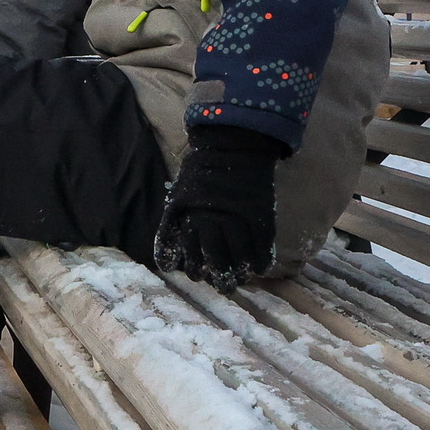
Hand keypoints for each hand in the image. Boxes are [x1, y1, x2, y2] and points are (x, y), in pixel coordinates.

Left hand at [153, 126, 285, 287]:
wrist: (232, 143)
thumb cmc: (202, 170)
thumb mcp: (179, 195)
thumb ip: (174, 226)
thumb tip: (167, 262)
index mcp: (189, 214)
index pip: (188, 252)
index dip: (190, 267)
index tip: (195, 275)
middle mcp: (211, 219)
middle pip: (213, 258)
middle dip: (216, 276)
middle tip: (221, 286)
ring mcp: (237, 217)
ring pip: (238, 255)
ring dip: (238, 273)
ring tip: (239, 281)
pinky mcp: (260, 213)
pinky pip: (262, 244)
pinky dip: (261, 260)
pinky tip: (260, 269)